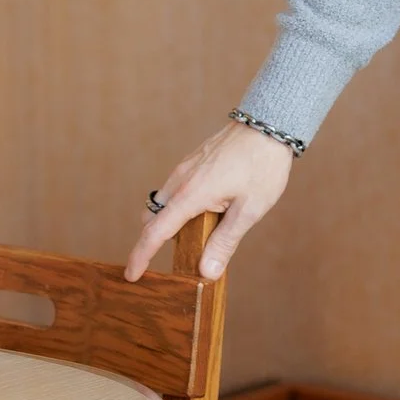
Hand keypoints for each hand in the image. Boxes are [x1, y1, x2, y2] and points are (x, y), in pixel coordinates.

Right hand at [124, 121, 295, 280]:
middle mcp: (180, 180)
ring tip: (202, 232)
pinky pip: (176, 188)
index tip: (131, 275)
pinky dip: (181, 205)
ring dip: (171, 221)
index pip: (154, 233)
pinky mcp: (193, 161)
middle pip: (153, 218)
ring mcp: (185, 168)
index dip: (140, 256)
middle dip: (156, 239)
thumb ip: (225, 242)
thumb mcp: (249, 210)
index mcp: (191, 195)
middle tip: (180, 257)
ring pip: (164, 202)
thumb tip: (206, 272)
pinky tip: (209, 208)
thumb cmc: (262, 166)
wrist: (268, 124)